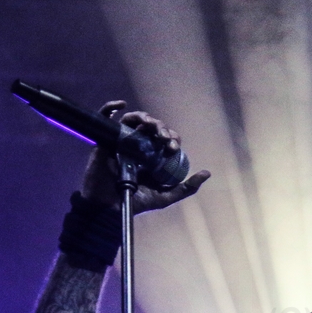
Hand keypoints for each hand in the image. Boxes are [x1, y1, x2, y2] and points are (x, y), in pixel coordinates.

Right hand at [81, 101, 210, 212]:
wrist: (111, 207)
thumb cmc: (137, 202)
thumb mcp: (166, 196)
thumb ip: (187, 187)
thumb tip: (207, 173)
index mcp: (152, 154)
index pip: (165, 138)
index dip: (172, 138)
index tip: (172, 147)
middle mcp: (138, 145)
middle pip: (152, 127)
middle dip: (162, 128)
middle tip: (164, 139)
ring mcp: (121, 141)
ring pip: (134, 120)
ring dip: (145, 118)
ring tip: (151, 125)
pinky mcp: (104, 140)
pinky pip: (105, 118)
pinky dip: (111, 107)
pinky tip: (121, 105)